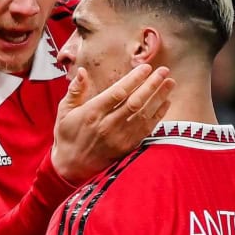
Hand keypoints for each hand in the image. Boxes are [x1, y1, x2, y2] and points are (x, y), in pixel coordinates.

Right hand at [51, 64, 174, 183]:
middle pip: (135, 102)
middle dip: (152, 84)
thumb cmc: (67, 135)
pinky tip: (165, 102)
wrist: (71, 166)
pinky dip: (158, 115)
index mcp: (92, 113)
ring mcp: (119, 138)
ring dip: (159, 98)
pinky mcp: (127, 147)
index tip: (146, 67)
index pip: (117, 93)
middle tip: (164, 71)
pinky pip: (146, 129)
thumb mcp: (64, 111)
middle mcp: (107, 125)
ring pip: (144, 115)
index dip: (134, 79)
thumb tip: (83, 71)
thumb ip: (75, 90)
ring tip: (170, 83)